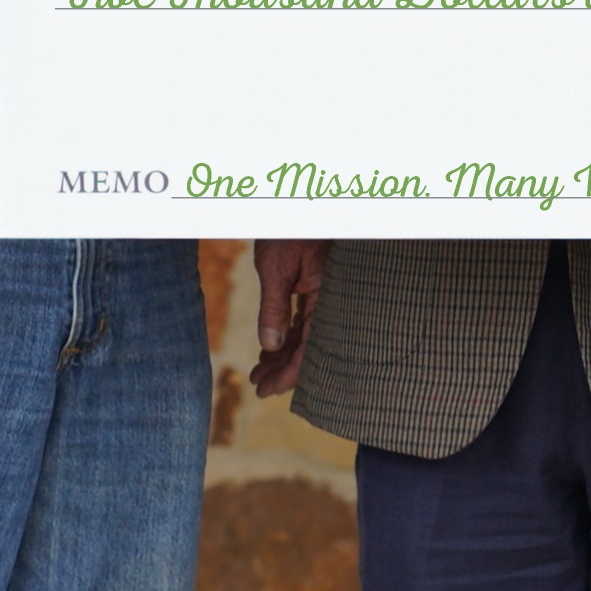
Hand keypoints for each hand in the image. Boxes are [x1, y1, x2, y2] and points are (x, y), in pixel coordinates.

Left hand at [252, 238, 328, 393]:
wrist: (298, 200)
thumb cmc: (291, 229)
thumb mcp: (276, 269)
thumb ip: (274, 308)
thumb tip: (270, 346)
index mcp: (328, 297)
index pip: (311, 348)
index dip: (290, 373)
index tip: (267, 390)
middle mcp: (330, 300)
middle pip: (309, 347)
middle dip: (283, 369)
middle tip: (259, 386)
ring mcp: (324, 295)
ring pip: (305, 335)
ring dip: (283, 355)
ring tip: (260, 371)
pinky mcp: (316, 288)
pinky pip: (303, 319)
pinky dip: (286, 334)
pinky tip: (270, 349)